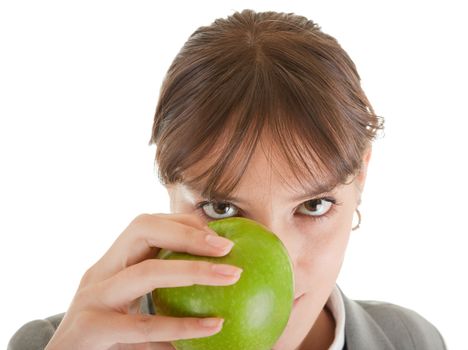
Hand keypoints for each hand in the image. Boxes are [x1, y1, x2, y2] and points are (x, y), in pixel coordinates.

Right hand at [45, 213, 241, 349]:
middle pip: (142, 229)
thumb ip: (162, 294)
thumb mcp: (128, 307)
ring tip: (232, 277)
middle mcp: (99, 273)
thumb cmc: (104, 334)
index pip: (147, 224)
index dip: (185, 224)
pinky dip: (180, 328)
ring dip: (193, 271)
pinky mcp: (90, 329)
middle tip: (228, 249)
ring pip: (146, 273)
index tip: (220, 237)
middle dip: (188, 234)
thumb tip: (218, 291)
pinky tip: (212, 329)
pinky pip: (143, 327)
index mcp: (111, 263)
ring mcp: (92, 298)